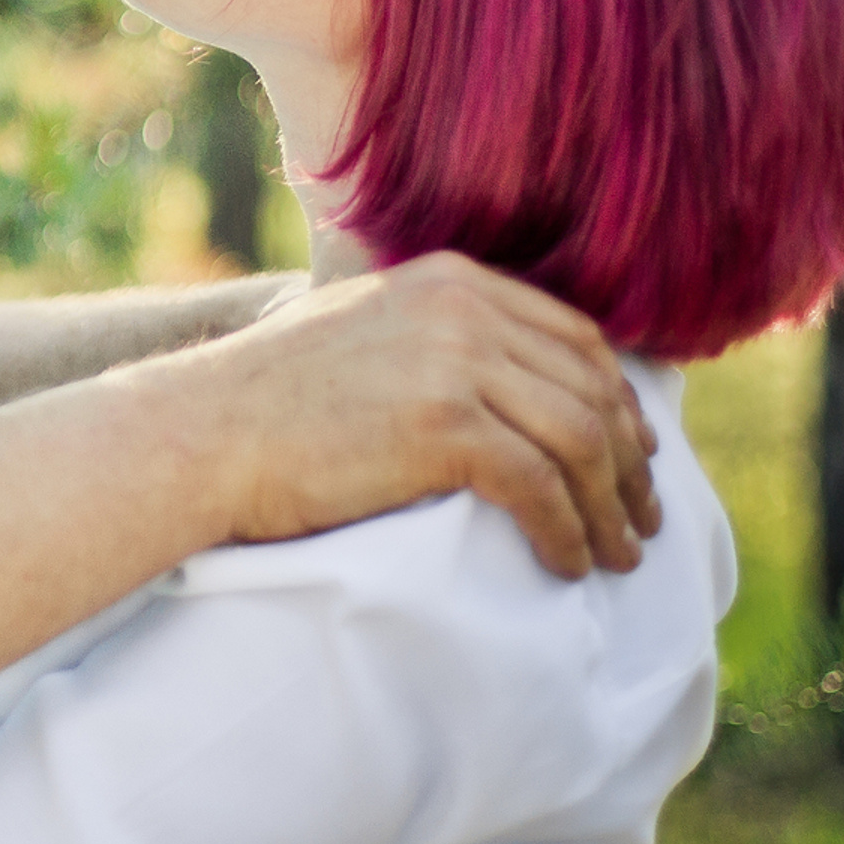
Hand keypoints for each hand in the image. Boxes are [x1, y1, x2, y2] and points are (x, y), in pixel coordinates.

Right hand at [205, 251, 658, 577]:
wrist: (202, 434)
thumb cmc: (267, 402)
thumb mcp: (362, 331)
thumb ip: (432, 333)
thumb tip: (499, 381)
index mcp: (449, 280)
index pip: (574, 337)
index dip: (618, 402)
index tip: (632, 457)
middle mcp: (461, 309)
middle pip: (591, 388)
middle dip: (630, 462)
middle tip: (641, 519)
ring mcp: (453, 363)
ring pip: (580, 440)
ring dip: (610, 507)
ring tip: (617, 555)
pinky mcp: (442, 427)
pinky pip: (539, 487)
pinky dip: (566, 532)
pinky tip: (566, 563)